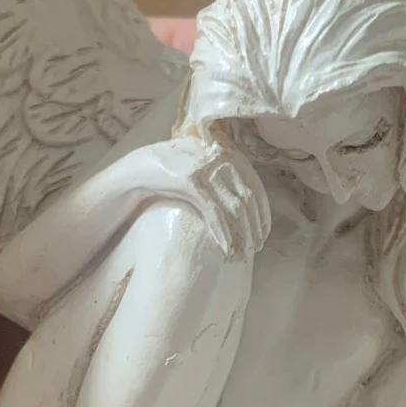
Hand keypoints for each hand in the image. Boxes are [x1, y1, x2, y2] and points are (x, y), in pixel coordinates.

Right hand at [133, 134, 269, 259]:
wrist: (141, 167)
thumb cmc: (175, 171)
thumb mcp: (206, 167)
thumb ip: (226, 176)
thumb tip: (250, 199)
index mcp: (230, 153)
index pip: (256, 186)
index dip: (262, 213)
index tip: (264, 233)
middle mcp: (222, 157)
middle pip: (248, 198)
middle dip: (255, 226)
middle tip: (257, 247)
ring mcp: (206, 167)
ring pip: (235, 207)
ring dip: (243, 233)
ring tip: (244, 252)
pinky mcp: (191, 181)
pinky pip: (214, 212)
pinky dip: (223, 233)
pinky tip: (226, 249)